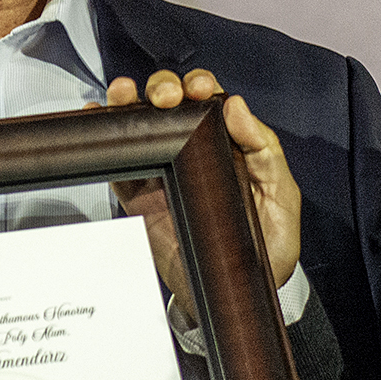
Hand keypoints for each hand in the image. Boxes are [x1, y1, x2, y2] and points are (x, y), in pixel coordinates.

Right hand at [105, 69, 301, 296]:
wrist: (237, 294)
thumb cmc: (267, 246)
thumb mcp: (281, 196)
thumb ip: (265, 151)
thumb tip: (236, 106)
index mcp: (230, 145)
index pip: (210, 101)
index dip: (200, 85)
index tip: (199, 90)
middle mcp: (195, 151)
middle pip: (170, 103)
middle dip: (163, 88)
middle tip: (166, 99)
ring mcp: (165, 172)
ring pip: (141, 126)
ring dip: (129, 103)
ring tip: (124, 95)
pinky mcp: (141, 197)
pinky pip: (119, 165)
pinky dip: (106, 140)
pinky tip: (99, 119)